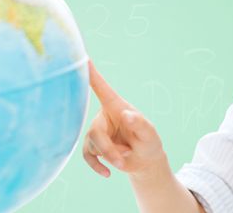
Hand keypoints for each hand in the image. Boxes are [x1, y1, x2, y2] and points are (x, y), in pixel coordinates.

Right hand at [83, 59, 167, 178]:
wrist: (144, 161)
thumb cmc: (149, 142)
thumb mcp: (150, 134)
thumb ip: (140, 124)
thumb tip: (127, 115)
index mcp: (117, 107)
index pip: (101, 88)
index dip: (91, 74)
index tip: (82, 59)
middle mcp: (104, 117)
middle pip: (95, 130)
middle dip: (107, 149)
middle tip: (121, 161)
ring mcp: (97, 131)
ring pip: (91, 144)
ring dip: (107, 157)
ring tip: (123, 162)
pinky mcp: (94, 146)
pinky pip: (87, 155)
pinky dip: (97, 166)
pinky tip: (107, 173)